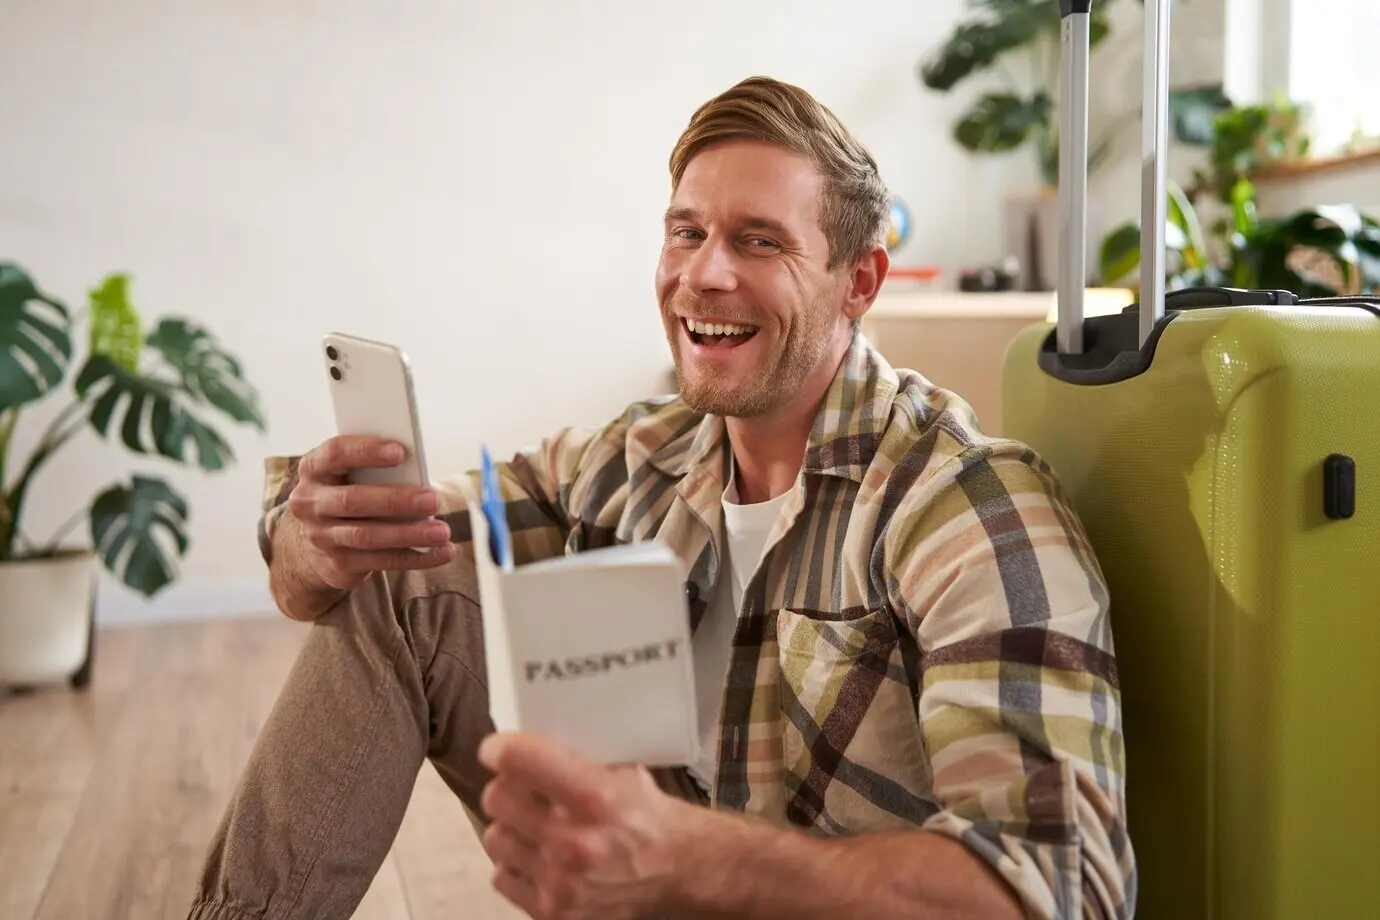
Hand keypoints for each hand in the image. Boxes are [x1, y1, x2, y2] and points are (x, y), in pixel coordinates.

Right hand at [285, 434, 455, 589]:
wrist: (316, 542)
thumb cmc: (348, 492)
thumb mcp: (352, 475)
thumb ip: (376, 470)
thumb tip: (418, 475)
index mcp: (315, 469)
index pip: (335, 453)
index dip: (366, 451)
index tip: (400, 451)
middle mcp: (311, 503)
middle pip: (353, 500)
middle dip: (396, 500)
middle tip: (433, 500)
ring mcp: (321, 536)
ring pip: (367, 536)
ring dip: (409, 534)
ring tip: (442, 532)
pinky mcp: (338, 563)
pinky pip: (381, 562)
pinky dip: (416, 558)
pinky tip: (441, 552)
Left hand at [477, 733, 689, 919]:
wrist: (676, 870)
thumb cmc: (646, 815)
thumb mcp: (623, 770)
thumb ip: (577, 758)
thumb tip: (528, 741)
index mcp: (594, 796)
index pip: (518, 761)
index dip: (499, 750)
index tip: (496, 749)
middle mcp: (574, 841)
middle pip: (497, 798)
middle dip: (507, 788)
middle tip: (521, 788)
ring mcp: (561, 882)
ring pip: (495, 837)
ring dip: (511, 827)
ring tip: (533, 824)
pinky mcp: (553, 912)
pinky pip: (502, 876)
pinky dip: (516, 864)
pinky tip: (539, 856)